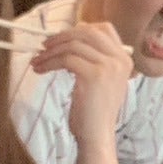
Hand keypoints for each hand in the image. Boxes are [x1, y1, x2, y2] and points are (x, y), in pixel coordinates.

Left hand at [31, 22, 132, 146]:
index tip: (62, 38)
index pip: (104, 28)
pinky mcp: (94, 75)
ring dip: (51, 51)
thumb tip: (71, 36)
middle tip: (44, 45)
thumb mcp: (101, 79)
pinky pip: (66, 59)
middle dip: (62, 36)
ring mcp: (109, 66)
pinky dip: (49, 62)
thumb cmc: (94, 111)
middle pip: (88, 32)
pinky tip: (41, 69)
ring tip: (38, 60)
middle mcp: (120, 59)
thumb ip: (94, 57)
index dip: (80, 29)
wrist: (97, 135)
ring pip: (73, 45)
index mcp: (124, 58)